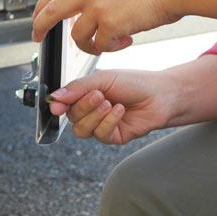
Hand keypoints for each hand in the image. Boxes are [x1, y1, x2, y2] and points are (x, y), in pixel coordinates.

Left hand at [31, 0, 181, 53]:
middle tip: (38, 37)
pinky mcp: (109, 24)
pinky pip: (99, 46)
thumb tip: (85, 5)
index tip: (37, 18)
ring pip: (76, 36)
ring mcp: (97, 6)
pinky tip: (125, 42)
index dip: (42, 7)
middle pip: (50, 12)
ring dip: (89, 45)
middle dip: (40, 27)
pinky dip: (110, 49)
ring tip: (107, 43)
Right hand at [47, 69, 177, 144]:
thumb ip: (78, 87)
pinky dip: (109, 121)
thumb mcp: (103, 79)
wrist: (160, 95)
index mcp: (84, 95)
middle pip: (71, 117)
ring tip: (110, 103)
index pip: (63, 103)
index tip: (56, 106)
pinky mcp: (113, 137)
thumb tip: (56, 97)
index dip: (58, 106)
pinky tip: (120, 110)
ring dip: (94, 116)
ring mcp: (100, 125)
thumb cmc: (133, 83)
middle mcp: (90, 111)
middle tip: (99, 95)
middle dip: (84, 106)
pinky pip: (100, 134)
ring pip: (82, 130)